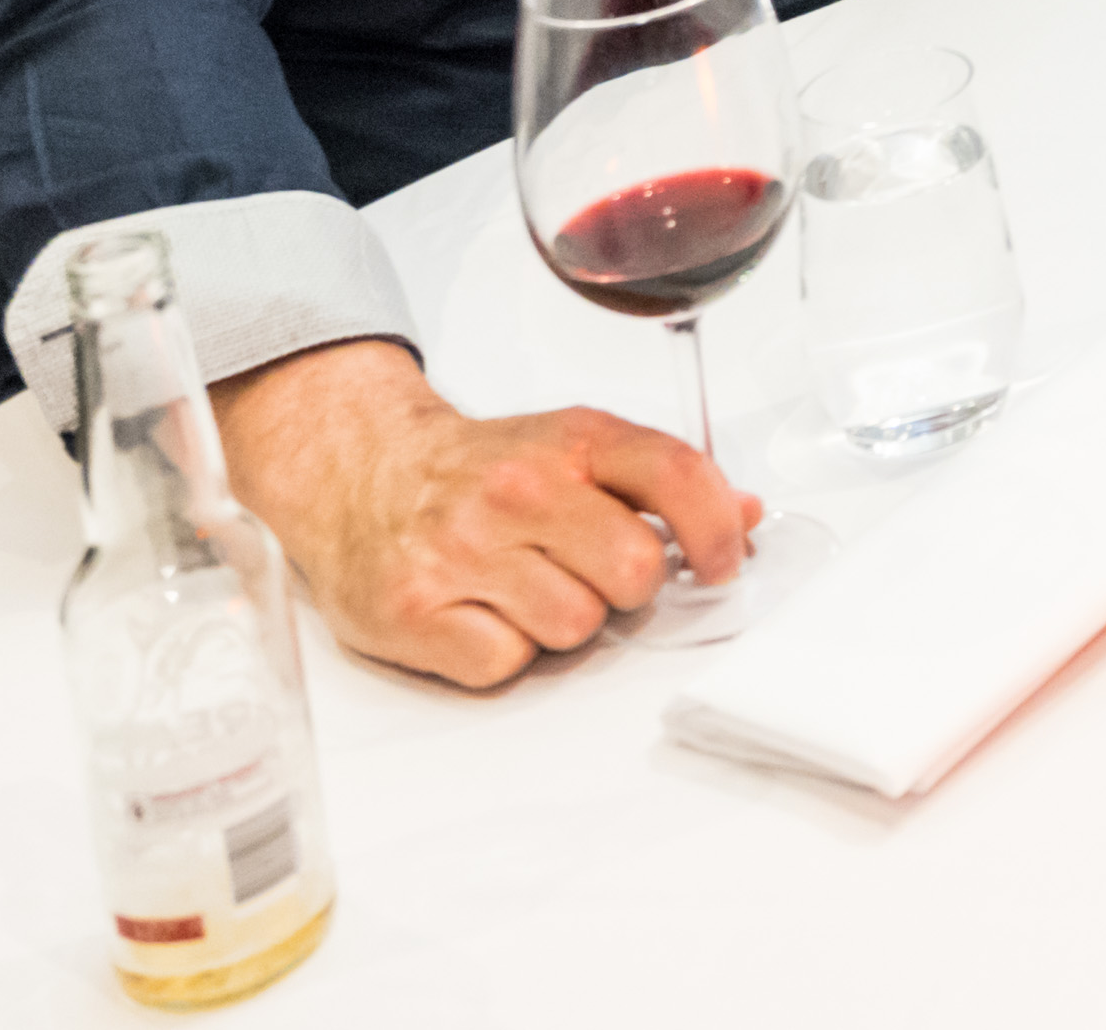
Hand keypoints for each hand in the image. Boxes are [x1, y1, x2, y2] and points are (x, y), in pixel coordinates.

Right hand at [209, 336, 756, 686]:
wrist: (360, 472)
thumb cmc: (480, 469)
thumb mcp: (575, 448)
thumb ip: (662, 480)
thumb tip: (744, 516)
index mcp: (571, 441)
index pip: (676, 474)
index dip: (717, 529)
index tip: (723, 562)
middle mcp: (517, 489)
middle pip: (633, 572)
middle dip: (627, 588)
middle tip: (590, 572)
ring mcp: (460, 551)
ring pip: (574, 626)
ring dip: (562, 621)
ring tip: (523, 586)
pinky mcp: (412, 612)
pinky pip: (506, 664)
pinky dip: (502, 652)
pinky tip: (479, 612)